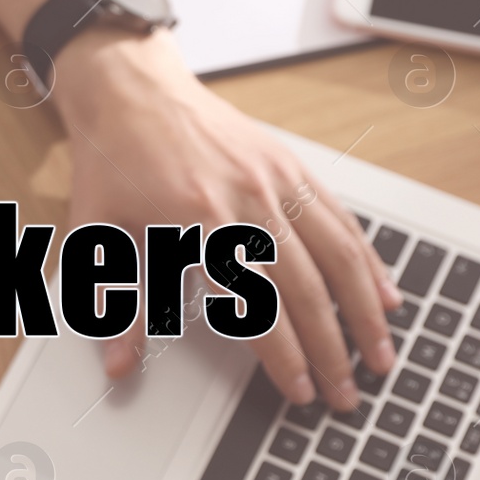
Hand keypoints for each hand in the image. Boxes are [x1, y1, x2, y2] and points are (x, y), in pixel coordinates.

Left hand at [54, 28, 401, 408]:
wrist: (129, 86)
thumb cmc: (111, 159)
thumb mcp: (95, 234)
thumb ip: (113, 303)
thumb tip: (117, 365)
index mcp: (198, 220)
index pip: (254, 306)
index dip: (283, 357)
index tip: (299, 392)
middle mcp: (247, 198)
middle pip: (306, 288)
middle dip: (331, 349)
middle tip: (345, 393)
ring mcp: (275, 178)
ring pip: (338, 254)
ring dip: (364, 310)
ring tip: (381, 355)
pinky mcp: (290, 163)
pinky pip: (340, 218)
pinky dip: (366, 259)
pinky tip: (383, 292)